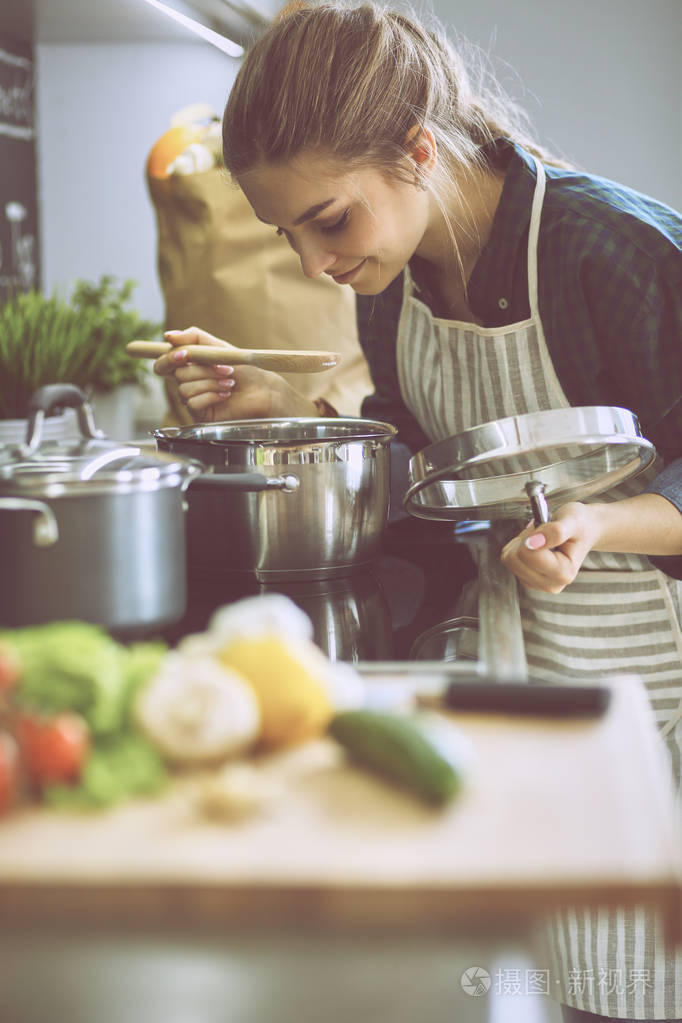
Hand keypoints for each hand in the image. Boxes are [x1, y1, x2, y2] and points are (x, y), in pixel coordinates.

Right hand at [153, 326, 316, 421]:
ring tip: (230, 383)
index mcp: (188, 366)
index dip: (168, 359)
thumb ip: (193, 338)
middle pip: (177, 374)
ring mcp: (192, 399)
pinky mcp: (199, 414)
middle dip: (204, 369)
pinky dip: (211, 396)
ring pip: (185, 388)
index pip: (163, 364)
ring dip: (211, 383)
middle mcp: (187, 383)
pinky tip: (225, 395)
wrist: (262, 390)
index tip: (185, 355)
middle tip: (225, 369)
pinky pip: (193, 402)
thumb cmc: (243, 369)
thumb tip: (168, 336)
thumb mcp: (218, 347)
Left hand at [500, 502, 599, 592]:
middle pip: (514, 559)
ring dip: (521, 543)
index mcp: (564, 573)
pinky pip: (508, 560)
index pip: (528, 554)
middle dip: (525, 539)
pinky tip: (535, 545)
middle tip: (543, 533)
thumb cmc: (579, 526)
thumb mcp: (572, 520)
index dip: (532, 536)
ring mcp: (537, 584)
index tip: (547, 530)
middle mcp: (551, 584)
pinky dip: (518, 548)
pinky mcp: (527, 580)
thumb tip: (532, 542)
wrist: (584, 531)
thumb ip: (556, 531)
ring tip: (541, 539)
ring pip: (508, 559)